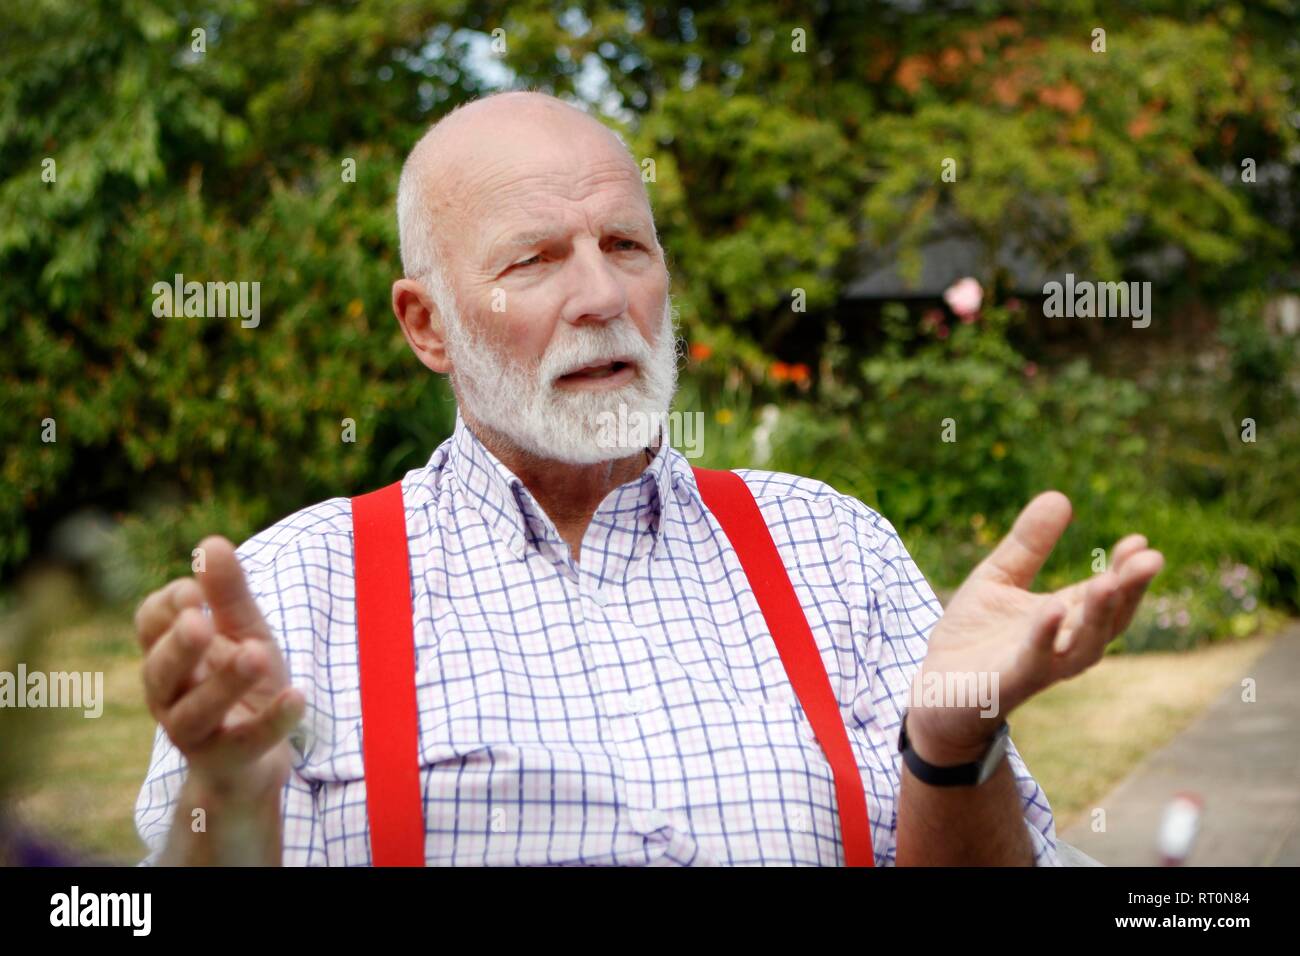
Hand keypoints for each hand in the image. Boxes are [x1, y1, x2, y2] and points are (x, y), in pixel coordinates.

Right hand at [136, 536, 304, 794]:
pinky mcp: (225, 761)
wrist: (252, 758)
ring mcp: (193, 733)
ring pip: (196, 712)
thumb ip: (229, 593)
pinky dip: (272, 720)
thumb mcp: (243, 632)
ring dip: (225, 681)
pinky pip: (245, 743)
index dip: (169, 605)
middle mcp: (169, 695)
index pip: (151, 624)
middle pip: (160, 669)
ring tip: (257, 653)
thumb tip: (211, 542)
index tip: (195, 589)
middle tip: (201, 620)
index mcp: (167, 655)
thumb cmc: (241, 682)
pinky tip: (297, 696)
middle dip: (180, 644)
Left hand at [906, 491, 1162, 764]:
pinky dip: (1046, 636)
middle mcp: (1063, 644)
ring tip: (1109, 581)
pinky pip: (1035, 661)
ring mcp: (1040, 666)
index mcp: (1065, 618)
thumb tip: (1060, 495)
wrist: (934, 691)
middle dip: (1129, 590)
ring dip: (1099, 615)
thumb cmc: (974, 637)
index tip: (1140, 541)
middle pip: (1108, 619)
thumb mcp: (999, 578)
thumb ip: (1028, 544)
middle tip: (1150, 558)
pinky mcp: (1010, 683)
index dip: (1126, 569)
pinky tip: (1053, 608)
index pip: (1107, 592)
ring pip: (1084, 645)